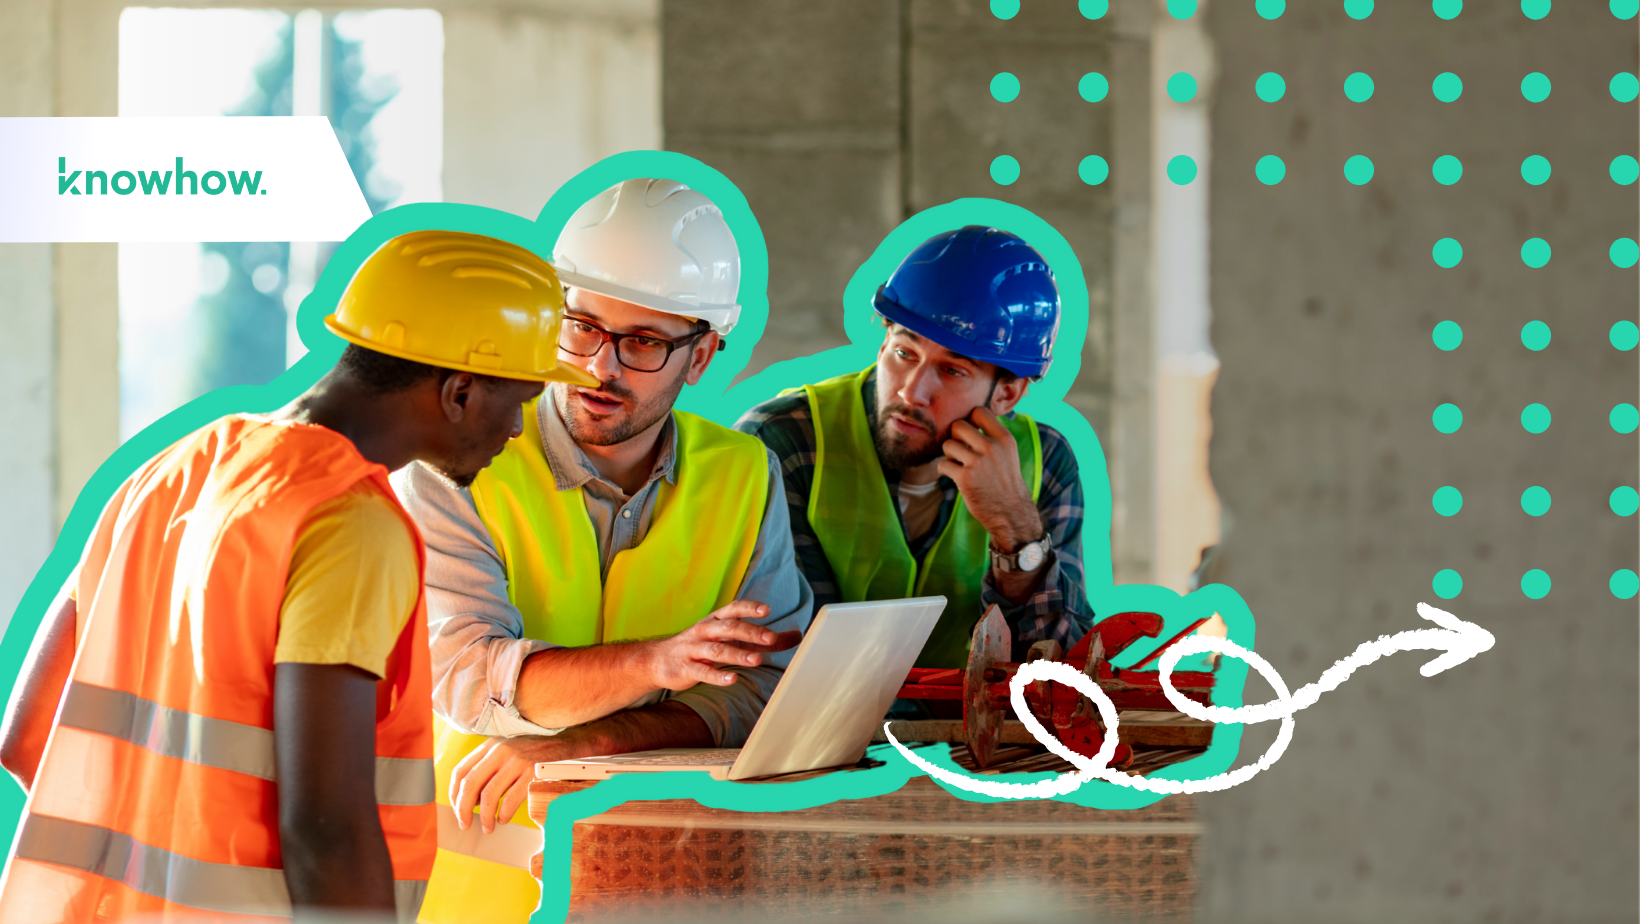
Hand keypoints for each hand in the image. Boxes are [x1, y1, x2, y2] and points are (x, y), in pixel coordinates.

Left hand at [450, 733, 599, 833]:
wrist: (566, 741)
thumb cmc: (533, 751)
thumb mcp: (506, 750)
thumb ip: (488, 767)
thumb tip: (471, 799)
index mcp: (490, 745)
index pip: (461, 771)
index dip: (454, 794)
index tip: (456, 808)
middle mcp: (500, 751)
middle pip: (470, 784)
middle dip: (463, 808)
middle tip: (464, 823)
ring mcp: (516, 761)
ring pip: (489, 795)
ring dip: (484, 816)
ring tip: (487, 827)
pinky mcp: (532, 772)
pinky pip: (510, 800)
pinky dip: (504, 814)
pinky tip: (504, 819)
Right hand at [638, 600, 802, 690]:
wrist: (658, 660)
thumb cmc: (703, 646)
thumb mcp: (732, 639)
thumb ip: (764, 639)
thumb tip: (798, 635)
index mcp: (716, 620)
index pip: (733, 609)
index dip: (749, 608)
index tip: (767, 610)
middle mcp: (704, 631)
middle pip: (728, 628)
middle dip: (750, 632)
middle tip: (771, 638)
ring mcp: (693, 649)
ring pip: (716, 650)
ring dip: (737, 654)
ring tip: (756, 661)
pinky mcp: (685, 668)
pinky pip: (702, 671)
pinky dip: (717, 675)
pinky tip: (732, 679)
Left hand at [936, 407, 1042, 550]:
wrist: (1010, 512)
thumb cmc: (1005, 481)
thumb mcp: (1008, 453)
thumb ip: (992, 436)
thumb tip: (967, 420)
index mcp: (1004, 438)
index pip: (979, 411)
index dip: (970, 420)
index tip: (970, 434)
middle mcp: (992, 447)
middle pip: (958, 425)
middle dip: (955, 437)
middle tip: (961, 450)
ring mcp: (978, 462)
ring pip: (947, 445)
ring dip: (949, 455)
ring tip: (959, 464)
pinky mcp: (965, 478)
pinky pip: (942, 465)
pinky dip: (945, 471)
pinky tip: (955, 476)